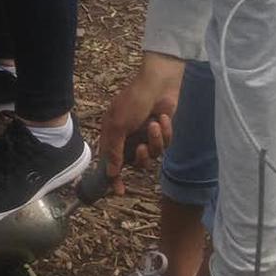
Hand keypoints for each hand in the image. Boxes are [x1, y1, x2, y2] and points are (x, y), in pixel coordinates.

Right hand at [99, 51, 183, 192]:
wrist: (160, 83)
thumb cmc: (134, 100)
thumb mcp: (118, 125)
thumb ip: (114, 150)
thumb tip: (110, 172)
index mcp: (113, 134)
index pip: (111, 162)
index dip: (114, 178)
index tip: (119, 191)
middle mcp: (129, 137)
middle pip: (135, 162)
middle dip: (141, 157)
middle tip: (141, 147)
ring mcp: (146, 135)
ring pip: (152, 156)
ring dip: (154, 141)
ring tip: (154, 124)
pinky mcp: (163, 133)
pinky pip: (165, 145)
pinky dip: (165, 132)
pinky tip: (163, 118)